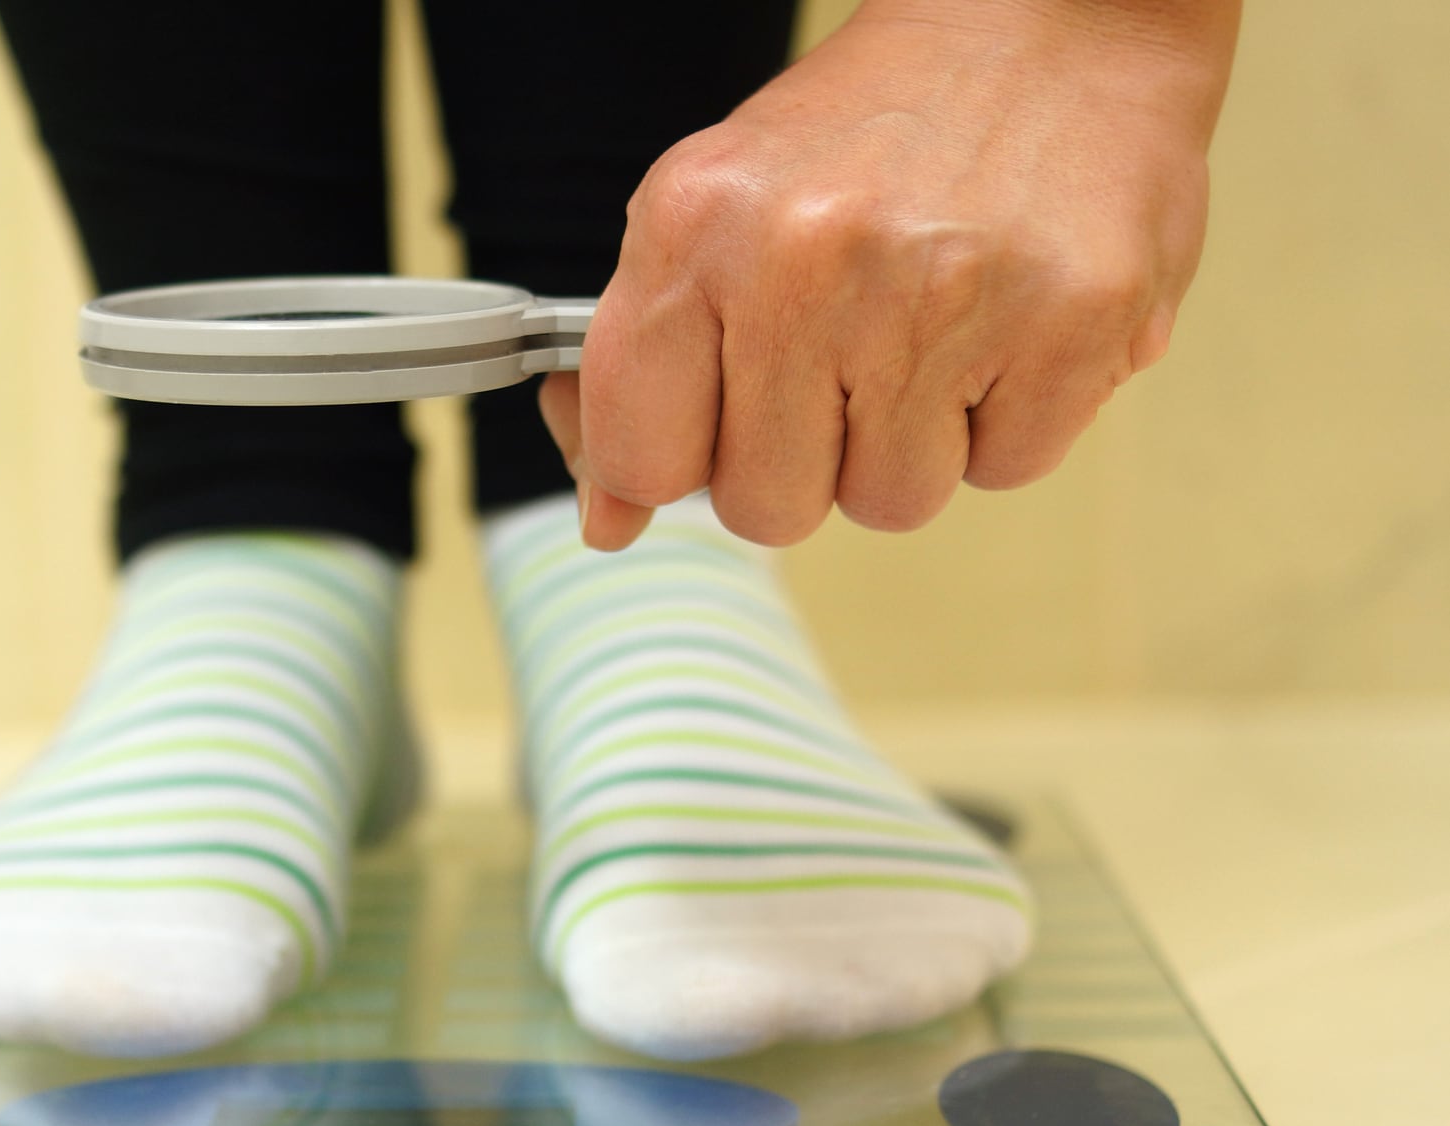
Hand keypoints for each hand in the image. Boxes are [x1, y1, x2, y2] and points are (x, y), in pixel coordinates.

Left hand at [547, 0, 1239, 549]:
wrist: (1056, 15)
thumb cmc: (878, 127)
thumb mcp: (721, 210)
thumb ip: (648, 365)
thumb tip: (607, 520)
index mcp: (697, 225)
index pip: (641, 455)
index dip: (682, 462)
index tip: (715, 429)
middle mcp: (807, 261)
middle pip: (766, 507)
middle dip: (806, 458)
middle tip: (847, 356)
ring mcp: (943, 296)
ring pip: (890, 502)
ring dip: (912, 442)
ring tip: (934, 327)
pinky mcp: (1073, 321)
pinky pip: (1006, 469)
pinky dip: (1010, 419)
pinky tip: (1006, 323)